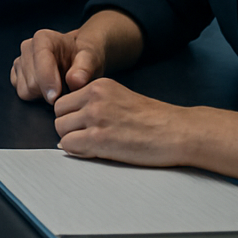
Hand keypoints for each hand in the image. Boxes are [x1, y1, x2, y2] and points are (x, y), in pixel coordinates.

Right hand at [10, 9, 143, 104]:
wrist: (86, 55)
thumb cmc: (91, 52)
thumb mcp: (95, 54)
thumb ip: (86, 66)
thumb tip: (75, 79)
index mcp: (44, 39)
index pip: (38, 63)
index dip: (48, 82)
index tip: (58, 97)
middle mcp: (28, 48)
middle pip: (28, 80)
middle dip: (47, 90)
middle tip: (65, 93)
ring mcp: (23, 61)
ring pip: (23, 88)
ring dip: (41, 94)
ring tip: (60, 90)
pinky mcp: (20, 73)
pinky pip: (19, 91)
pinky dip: (34, 95)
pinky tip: (50, 91)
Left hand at [52, 78, 191, 166]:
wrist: (178, 131)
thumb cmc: (155, 120)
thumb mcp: (121, 99)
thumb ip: (95, 105)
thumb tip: (71, 123)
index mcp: (99, 85)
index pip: (65, 100)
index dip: (72, 116)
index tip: (84, 126)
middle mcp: (94, 97)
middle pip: (59, 114)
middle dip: (69, 128)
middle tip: (87, 138)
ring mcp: (96, 117)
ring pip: (61, 130)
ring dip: (73, 141)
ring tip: (95, 146)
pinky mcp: (99, 138)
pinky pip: (70, 146)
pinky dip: (78, 152)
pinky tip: (96, 152)